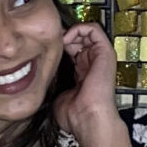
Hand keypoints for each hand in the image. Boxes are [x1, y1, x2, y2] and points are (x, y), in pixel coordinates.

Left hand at [54, 23, 121, 138]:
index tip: (46, 45)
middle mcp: (93, 63)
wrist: (88, 118)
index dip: (59, 44)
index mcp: (83, 72)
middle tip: (51, 41)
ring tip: (60, 39)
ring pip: (87, 31)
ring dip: (71, 31)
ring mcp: (100, 57)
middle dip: (64, 36)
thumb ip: (54, 84)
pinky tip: (67, 38)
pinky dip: (79, 28)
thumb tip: (41, 79)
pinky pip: (94, 29)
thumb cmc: (76, 115)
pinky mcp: (105, 52)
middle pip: (79, 38)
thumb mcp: (59, 95)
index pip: (73, 49)